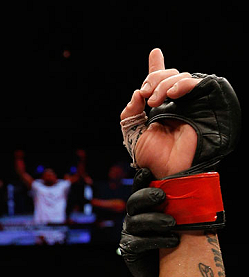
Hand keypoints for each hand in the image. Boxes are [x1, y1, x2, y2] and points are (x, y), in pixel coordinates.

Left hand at [120, 49, 198, 177]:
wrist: (168, 169)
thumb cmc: (153, 158)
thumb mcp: (132, 134)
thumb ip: (129, 114)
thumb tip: (136, 93)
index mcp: (160, 108)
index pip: (158, 83)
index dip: (157, 68)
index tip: (156, 53)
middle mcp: (175, 103)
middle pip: (168, 75)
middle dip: (153, 79)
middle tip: (145, 95)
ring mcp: (189, 103)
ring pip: (180, 76)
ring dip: (163, 84)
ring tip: (154, 101)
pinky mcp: (201, 103)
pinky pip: (195, 83)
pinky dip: (180, 84)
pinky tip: (171, 94)